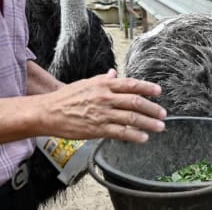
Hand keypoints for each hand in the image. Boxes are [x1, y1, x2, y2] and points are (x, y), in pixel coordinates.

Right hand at [38, 69, 166, 142]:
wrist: (48, 112)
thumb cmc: (66, 98)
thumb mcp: (86, 83)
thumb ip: (103, 79)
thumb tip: (114, 73)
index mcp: (103, 84)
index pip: (131, 84)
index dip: (147, 88)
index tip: (158, 92)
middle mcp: (105, 97)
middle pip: (135, 101)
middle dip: (152, 108)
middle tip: (163, 113)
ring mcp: (102, 113)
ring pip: (131, 118)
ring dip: (148, 123)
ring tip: (159, 127)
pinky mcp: (98, 129)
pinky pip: (120, 132)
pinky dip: (134, 135)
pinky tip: (143, 138)